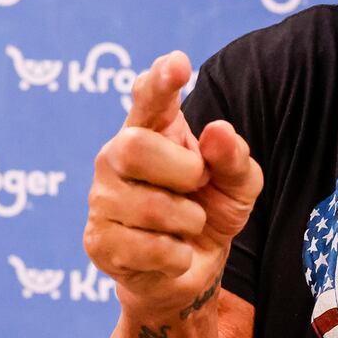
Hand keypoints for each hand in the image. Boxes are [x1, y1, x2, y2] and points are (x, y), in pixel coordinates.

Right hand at [84, 51, 263, 323]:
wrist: (188, 272)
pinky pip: (149, 248)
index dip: (159, 81)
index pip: (148, 97)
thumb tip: (218, 131)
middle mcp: (116, 156)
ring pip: (150, 206)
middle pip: (134, 147)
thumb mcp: (239, 185)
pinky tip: (170, 252)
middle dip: (182, 171)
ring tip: (186, 225)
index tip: (178, 64)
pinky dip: (176, 255)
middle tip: (198, 184)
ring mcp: (102, 199)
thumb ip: (234, 158)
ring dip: (188, 221)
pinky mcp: (98, 241)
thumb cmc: (209, 212)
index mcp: (152, 129)